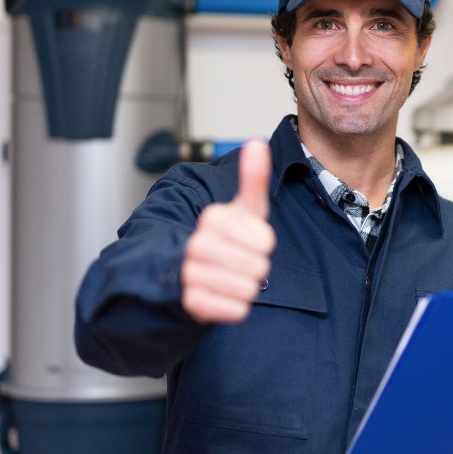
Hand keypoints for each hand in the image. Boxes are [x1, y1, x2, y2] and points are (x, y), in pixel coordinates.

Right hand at [181, 140, 275, 322]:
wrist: (187, 274)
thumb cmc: (226, 239)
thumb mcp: (242, 209)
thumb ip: (252, 178)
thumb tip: (256, 142)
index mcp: (213, 219)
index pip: (265, 241)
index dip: (263, 245)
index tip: (247, 241)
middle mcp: (197, 244)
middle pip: (259, 267)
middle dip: (255, 268)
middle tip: (237, 263)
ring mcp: (191, 274)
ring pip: (249, 290)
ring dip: (245, 288)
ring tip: (229, 278)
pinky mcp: (191, 304)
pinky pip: (236, 310)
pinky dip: (236, 308)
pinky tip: (222, 296)